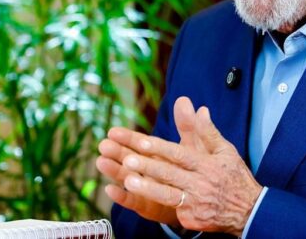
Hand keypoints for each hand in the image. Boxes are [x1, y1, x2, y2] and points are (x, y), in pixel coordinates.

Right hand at [95, 97, 204, 226]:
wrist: (204, 201)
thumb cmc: (198, 172)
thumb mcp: (195, 148)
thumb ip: (189, 127)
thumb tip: (185, 100)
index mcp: (157, 154)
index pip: (140, 143)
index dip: (127, 137)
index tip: (113, 131)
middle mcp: (147, 170)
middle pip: (129, 158)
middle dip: (116, 152)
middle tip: (103, 145)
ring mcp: (145, 188)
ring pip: (127, 177)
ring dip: (114, 170)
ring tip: (101, 162)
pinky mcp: (146, 205)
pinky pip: (132, 201)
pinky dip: (121, 195)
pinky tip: (109, 189)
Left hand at [111, 99, 262, 236]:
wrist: (249, 210)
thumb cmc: (234, 176)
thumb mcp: (226, 151)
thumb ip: (208, 132)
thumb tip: (200, 109)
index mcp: (207, 164)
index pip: (179, 154)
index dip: (160, 148)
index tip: (141, 141)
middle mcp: (200, 183)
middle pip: (170, 173)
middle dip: (148, 166)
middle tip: (127, 160)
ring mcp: (195, 203)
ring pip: (167, 195)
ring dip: (147, 188)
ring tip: (128, 181)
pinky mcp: (192, 219)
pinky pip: (171, 210)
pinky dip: (153, 204)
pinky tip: (135, 198)